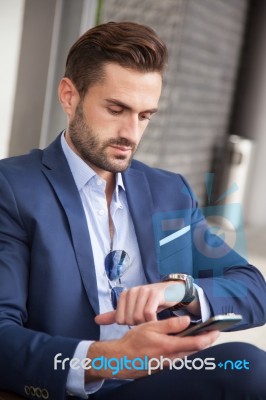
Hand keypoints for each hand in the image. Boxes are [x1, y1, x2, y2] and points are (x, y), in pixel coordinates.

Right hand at [86, 316, 219, 380]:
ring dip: (196, 346)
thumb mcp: (150, 327)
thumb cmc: (134, 341)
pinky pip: (179, 358)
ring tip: (201, 335)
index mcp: (169, 347)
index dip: (208, 337)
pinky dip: (185, 350)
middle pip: (195, 351)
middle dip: (205, 341)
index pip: (196, 343)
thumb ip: (170, 325)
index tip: (216, 331)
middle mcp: (172, 359)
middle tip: (212, 332)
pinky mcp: (164, 367)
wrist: (120, 359)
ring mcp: (168, 365)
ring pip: (187, 355)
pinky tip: (183, 343)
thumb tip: (187, 321)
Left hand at [95, 281, 189, 325]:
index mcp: (125, 295)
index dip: (129, 324)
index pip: (119, 319)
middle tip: (146, 321)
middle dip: (138, 325)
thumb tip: (96, 320)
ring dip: (146, 324)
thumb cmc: (150, 302)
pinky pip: (149, 313)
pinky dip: (152, 321)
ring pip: (138, 317)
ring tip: (152, 320)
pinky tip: (156, 321)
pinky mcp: (155, 294)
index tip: (138, 321)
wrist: (171, 292)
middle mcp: (132, 291)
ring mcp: (143, 291)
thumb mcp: (132, 308)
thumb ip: (114, 315)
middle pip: (129, 319)